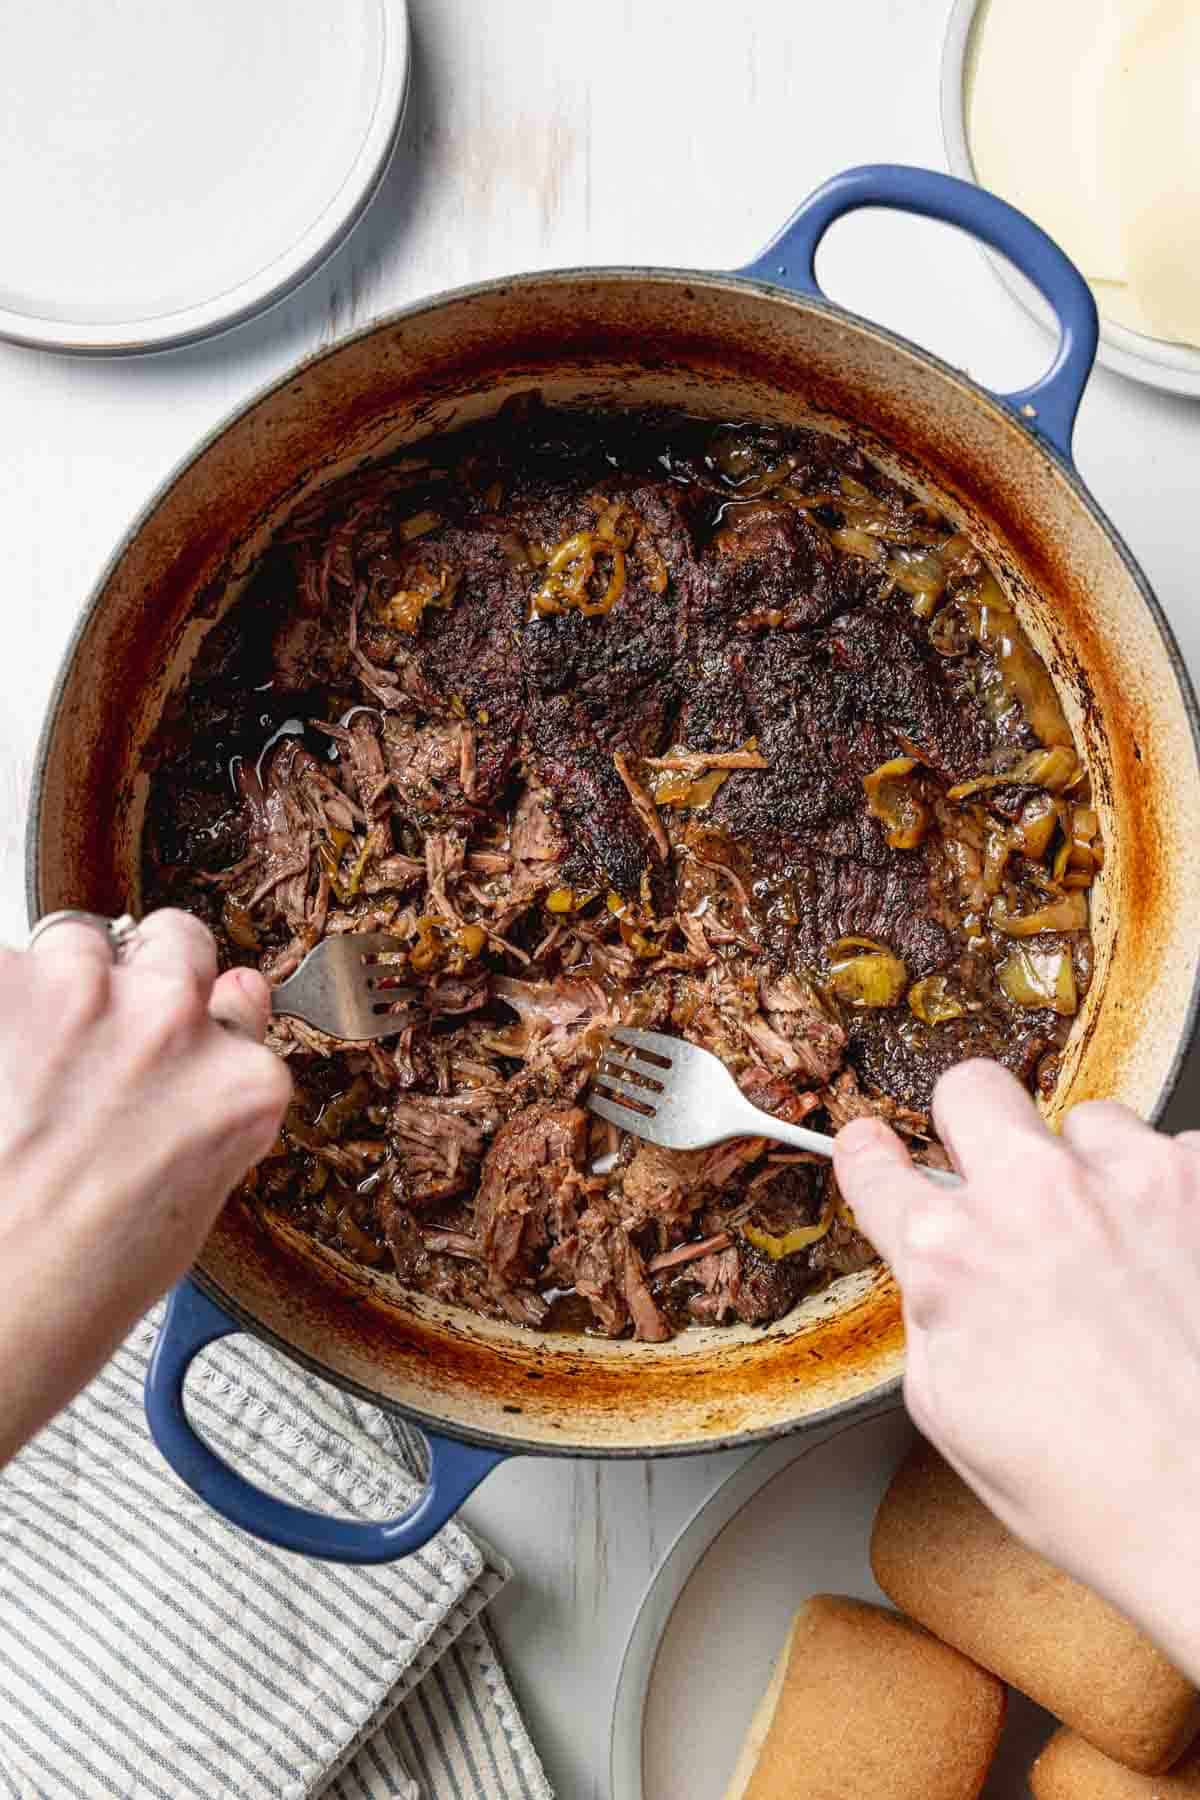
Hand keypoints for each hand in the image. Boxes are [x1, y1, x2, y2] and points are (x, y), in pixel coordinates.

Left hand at [0, 910, 290, 1466]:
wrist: (2, 1301)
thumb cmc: (82, 1281)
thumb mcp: (193, 1201)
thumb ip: (212, 1101)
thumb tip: (217, 1037)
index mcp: (242, 1084)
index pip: (240, 999)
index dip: (200, 1017)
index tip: (172, 1038)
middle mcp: (178, 1024)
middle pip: (179, 940)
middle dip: (144, 975)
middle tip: (98, 1036)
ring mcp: (89, 998)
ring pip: (81, 939)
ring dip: (58, 982)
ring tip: (28, 1059)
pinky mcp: (4, 984)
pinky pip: (1, 963)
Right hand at [834, 1060, 1199, 1677]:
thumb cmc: (1101, 1494)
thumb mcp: (953, 1414)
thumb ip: (932, 1313)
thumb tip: (937, 1274)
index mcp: (952, 1256)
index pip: (874, 1166)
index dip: (870, 1157)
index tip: (875, 1150)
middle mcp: (1034, 1196)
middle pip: (972, 1087)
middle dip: (972, 1124)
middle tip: (996, 1173)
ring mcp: (1131, 1178)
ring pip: (1090, 1121)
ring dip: (1091, 1171)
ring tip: (1117, 1247)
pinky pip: (1179, 1153)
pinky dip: (1175, 1197)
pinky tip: (1177, 1261)